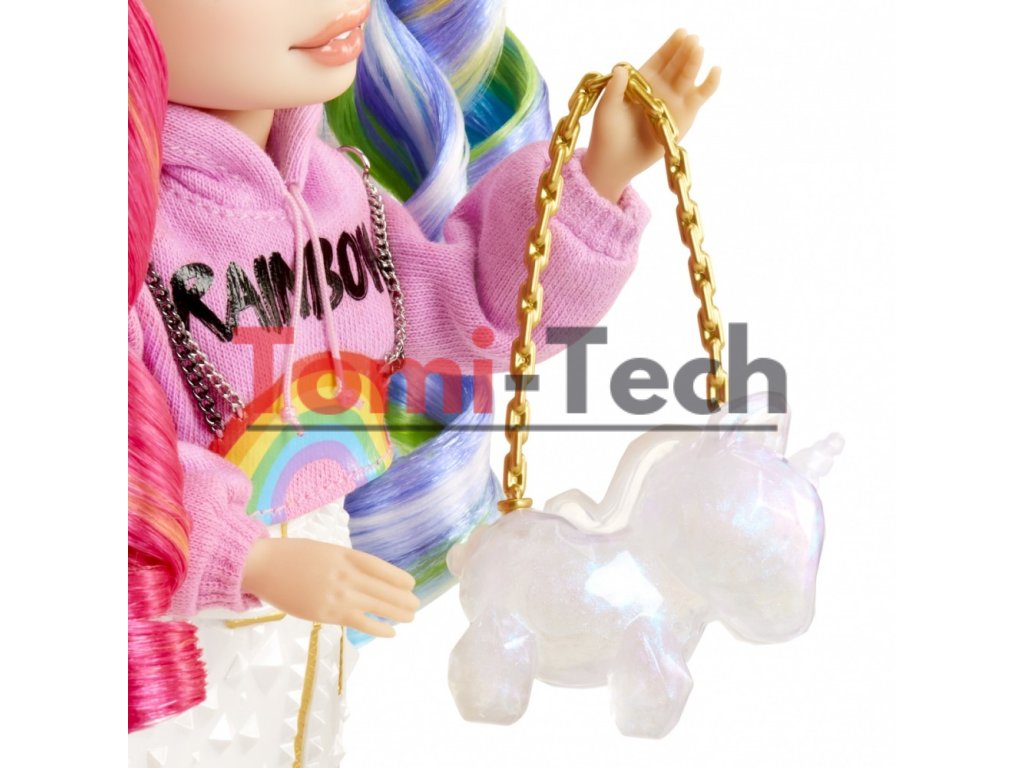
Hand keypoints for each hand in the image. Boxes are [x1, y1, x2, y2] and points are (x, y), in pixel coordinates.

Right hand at [241, 537, 418, 636]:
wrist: (262, 566)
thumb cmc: (292, 555)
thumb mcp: (325, 550)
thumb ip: (346, 562)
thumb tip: (367, 577)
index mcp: (344, 554)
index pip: (379, 567)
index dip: (398, 577)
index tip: (411, 583)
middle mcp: (345, 574)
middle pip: (382, 588)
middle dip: (402, 598)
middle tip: (417, 604)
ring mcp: (336, 595)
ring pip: (375, 606)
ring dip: (396, 613)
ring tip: (411, 617)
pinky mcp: (326, 614)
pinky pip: (359, 622)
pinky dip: (378, 628)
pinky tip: (391, 632)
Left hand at [582, 29, 720, 202]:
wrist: (616, 162)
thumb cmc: (607, 135)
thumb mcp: (607, 109)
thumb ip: (614, 89)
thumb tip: (621, 69)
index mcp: (643, 81)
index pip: (660, 59)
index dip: (670, 46)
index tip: (680, 33)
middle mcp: (661, 88)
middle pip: (676, 65)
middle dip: (684, 51)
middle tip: (692, 39)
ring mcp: (674, 101)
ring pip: (688, 77)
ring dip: (694, 63)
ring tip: (699, 49)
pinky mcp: (685, 117)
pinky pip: (700, 97)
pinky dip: (709, 84)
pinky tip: (716, 70)